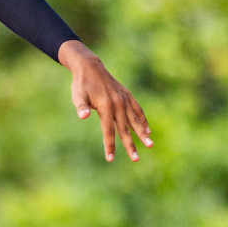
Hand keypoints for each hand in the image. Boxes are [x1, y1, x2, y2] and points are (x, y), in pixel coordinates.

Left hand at [58, 40, 152, 162]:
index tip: (110, 159)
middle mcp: (118, 104)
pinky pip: (138, 110)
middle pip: (125, 129)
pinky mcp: (127, 96)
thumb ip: (81, 106)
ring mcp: (124, 99)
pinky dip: (143, 120)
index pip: (108, 131)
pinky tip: (147, 130)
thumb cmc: (81, 84)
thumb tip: (82, 116)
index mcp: (106, 106)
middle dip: (130, 145)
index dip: (109, 145)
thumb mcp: (77, 95)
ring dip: (142, 133)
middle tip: (135, 159)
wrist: (90, 67)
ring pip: (135, 120)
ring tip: (150, 145)